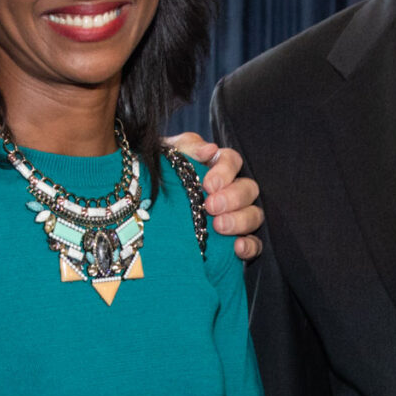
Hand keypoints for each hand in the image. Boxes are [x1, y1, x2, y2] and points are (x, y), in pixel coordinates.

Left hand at [169, 134, 263, 260]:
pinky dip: (249, 246)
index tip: (209, 184)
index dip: (225, 171)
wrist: (141, 207)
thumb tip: (210, 150)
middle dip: (233, 198)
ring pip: (254, 215)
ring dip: (240, 220)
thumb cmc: (159, 178)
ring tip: (219, 226)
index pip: (233, 161)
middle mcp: (232, 190)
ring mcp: (237, 216)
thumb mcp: (167, 157)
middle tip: (211, 207)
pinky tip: (237, 248)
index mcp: (217, 167)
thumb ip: (188, 147)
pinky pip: (254, 244)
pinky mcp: (236, 241)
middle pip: (248, 189)